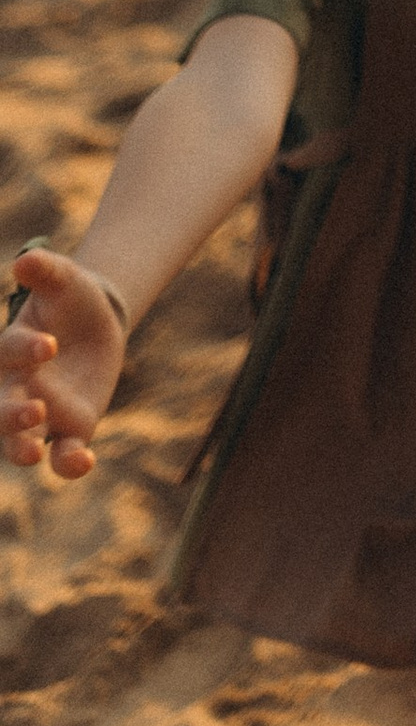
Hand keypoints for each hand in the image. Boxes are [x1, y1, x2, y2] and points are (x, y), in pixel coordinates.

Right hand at [2, 252, 128, 480]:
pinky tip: (84, 462)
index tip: (49, 344)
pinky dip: (68, 464)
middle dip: (10, 416)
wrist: (96, 321)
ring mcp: (43, 413)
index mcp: (11, 350)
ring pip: (18, 442)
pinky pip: (63, 455)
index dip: (24, 349)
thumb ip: (45, 271)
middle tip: (34, 410)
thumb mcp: (63, 279)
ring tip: (34, 453)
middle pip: (0, 410)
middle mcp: (18, 388)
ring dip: (21, 449)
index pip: (7, 353)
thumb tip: (23, 261)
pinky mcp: (72, 428)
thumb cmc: (70, 298)